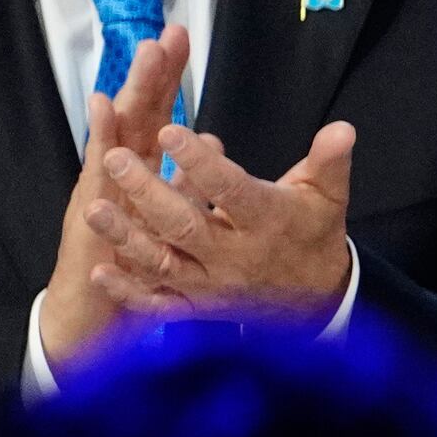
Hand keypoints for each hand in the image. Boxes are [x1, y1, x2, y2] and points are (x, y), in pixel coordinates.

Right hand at [37, 28, 191, 369]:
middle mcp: (123, 168)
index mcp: (146, 163)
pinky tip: (102, 113)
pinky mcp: (95, 210)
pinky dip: (102, 141)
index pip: (160, 109)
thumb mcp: (177, 214)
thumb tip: (218, 144)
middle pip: (139, 112)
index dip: (169, 76)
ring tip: (138, 62)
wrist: (100, 301)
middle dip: (152, 74)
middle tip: (165, 35)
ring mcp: (107, 185)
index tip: (179, 38)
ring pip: (118, 134)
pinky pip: (100, 173)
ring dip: (128, 97)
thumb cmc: (144, 255)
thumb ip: (195, 176)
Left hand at [84, 119, 357, 324]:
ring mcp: (214, 285)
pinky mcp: (200, 307)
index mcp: (268, 222)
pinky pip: (161, 305)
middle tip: (116, 160)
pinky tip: (101, 272)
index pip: (231, 190)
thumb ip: (329, 161)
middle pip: (186, 226)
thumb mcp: (328, 195)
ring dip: (127, 238)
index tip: (171, 131)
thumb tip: (342, 129)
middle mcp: (237, 257)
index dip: (202, 163)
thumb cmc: (314, 235)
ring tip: (93, 209)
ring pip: (164, 264)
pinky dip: (130, 293)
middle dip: (148, 193)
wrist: (318, 299)